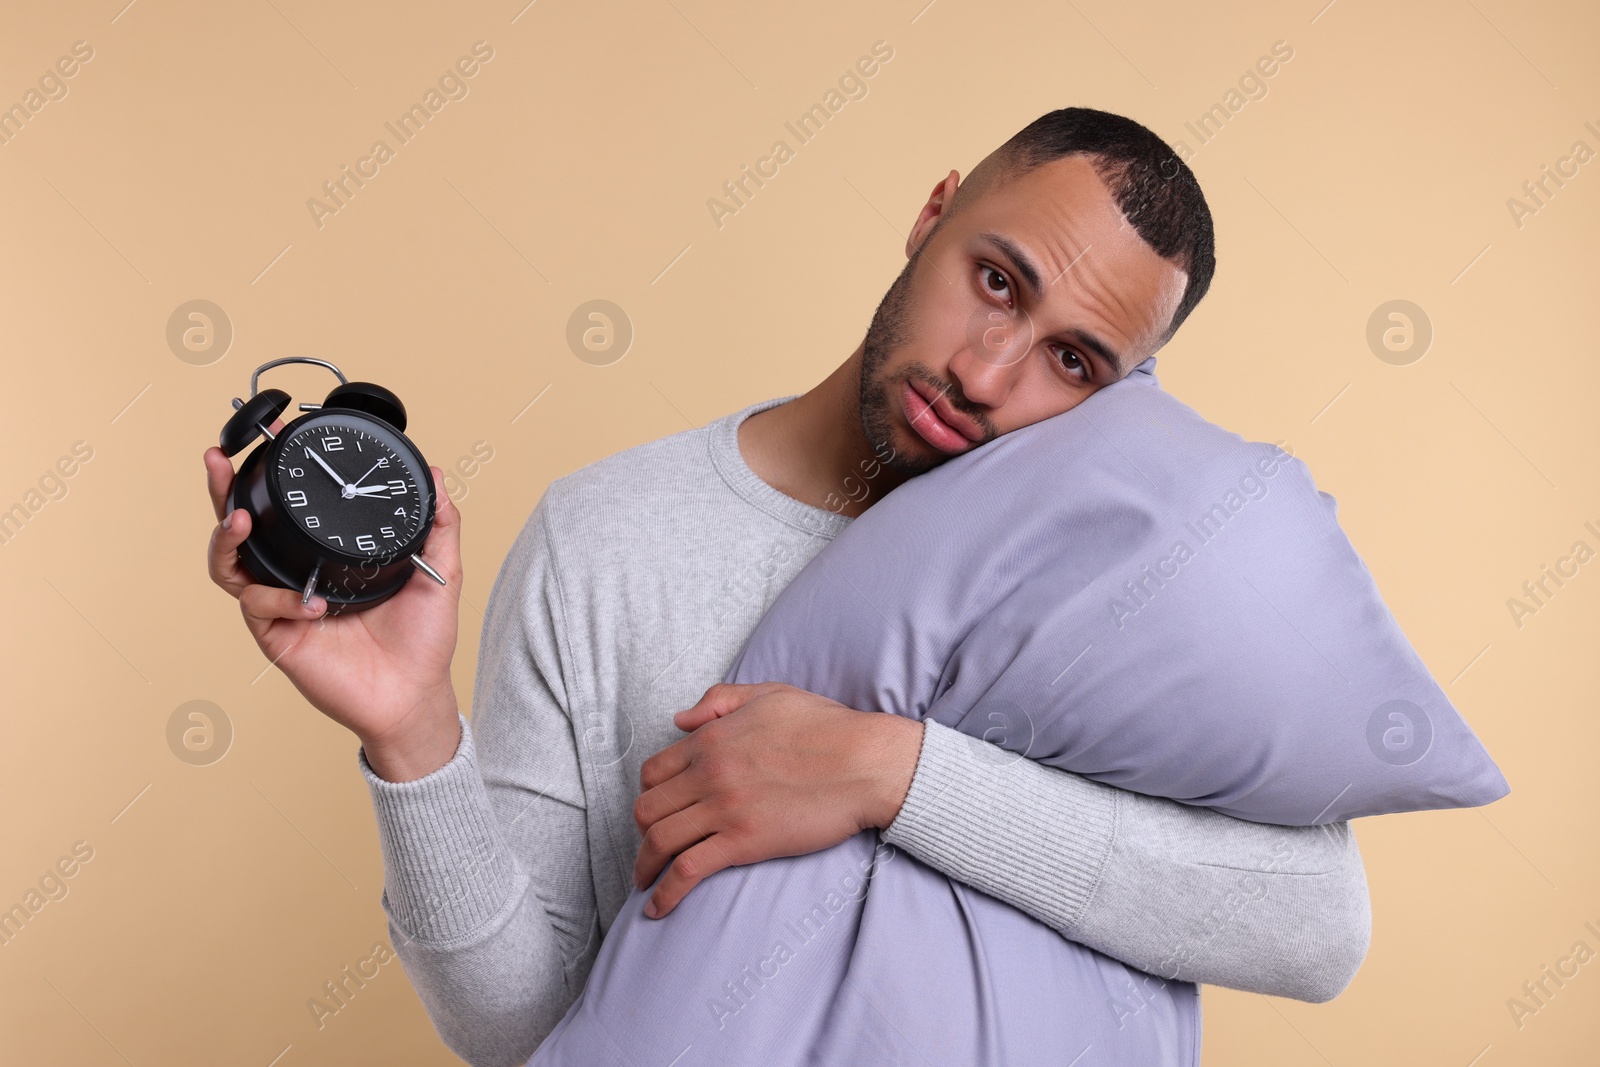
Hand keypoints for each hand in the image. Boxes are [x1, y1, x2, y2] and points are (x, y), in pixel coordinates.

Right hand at [204, 437, 462, 781]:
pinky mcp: (277, 637)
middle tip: (217, 462)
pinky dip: (279, 598)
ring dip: (227, 539)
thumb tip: (437, 474)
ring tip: (240, 520)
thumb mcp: (439, 570)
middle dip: (221, 491)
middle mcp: (296, 574)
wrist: (415, 694)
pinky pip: (259, 607)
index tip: (267, 437)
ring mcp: (282, 604)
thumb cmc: (423, 639)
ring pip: (229, 565)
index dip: (270, 474)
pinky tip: (311, 601)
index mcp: (326, 554)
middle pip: (241, 527)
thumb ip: (439, 523)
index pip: (288, 508)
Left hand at [630, 682, 922, 917]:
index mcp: (711, 739)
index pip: (653, 772)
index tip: (658, 811)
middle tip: (653, 848)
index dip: (649, 795)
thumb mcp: (769, 695)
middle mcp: (708, 773)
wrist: (865, 762)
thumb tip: (680, 719)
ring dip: (644, 867)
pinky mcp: (743, 841)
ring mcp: (724, 808)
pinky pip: (687, 870)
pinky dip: (665, 893)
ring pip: (658, 840)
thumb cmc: (826, 727)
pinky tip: (659, 908)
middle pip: (648, 809)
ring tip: (646, 882)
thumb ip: (719, 701)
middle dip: (642, 832)